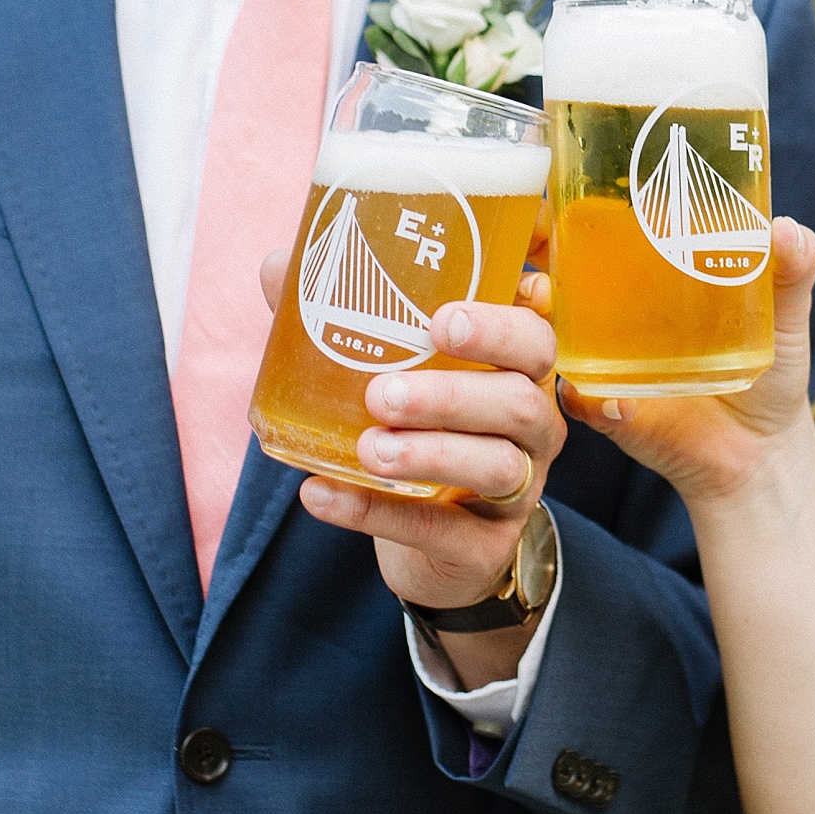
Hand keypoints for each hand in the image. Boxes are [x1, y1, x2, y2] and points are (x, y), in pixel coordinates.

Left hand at [261, 252, 565, 631]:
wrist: (444, 544)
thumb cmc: (423, 430)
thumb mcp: (401, 373)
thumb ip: (348, 318)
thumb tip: (278, 266)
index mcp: (517, 373)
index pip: (536, 339)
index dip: (501, 328)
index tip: (442, 320)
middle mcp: (532, 429)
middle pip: (521, 403)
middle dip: (452, 394)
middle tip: (382, 392)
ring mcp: (517, 491)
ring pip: (495, 468)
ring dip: (428, 455)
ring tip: (369, 449)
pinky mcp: (485, 547)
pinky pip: (439, 531)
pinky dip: (376, 515)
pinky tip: (320, 496)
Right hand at [560, 218, 814, 515]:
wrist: (763, 447)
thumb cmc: (769, 371)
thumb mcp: (786, 313)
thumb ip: (791, 270)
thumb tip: (787, 230)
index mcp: (653, 277)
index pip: (597, 229)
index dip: (562, 207)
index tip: (552, 193)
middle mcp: (619, 312)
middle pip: (554, 270)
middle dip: (535, 248)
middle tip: (543, 237)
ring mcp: (608, 360)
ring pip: (547, 329)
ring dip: (538, 311)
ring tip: (545, 299)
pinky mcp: (610, 409)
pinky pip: (582, 399)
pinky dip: (591, 398)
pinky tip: (618, 402)